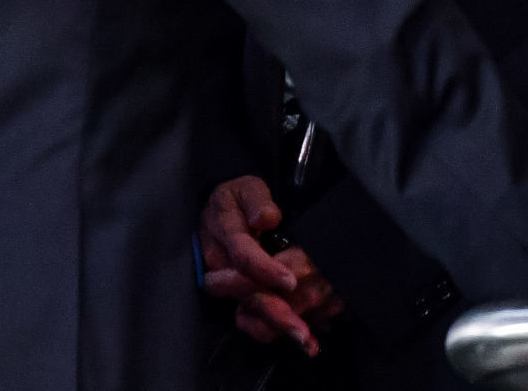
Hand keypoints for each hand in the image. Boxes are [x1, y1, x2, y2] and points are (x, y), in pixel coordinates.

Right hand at [199, 178, 339, 355]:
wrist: (224, 209)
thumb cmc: (241, 197)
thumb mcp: (249, 187)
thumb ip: (257, 200)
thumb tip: (266, 218)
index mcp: (224, 232)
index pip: (243, 256)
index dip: (264, 270)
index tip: (289, 280)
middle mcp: (220, 263)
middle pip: (246, 293)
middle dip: (274, 312)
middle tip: (301, 329)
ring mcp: (227, 283)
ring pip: (249, 310)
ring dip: (277, 326)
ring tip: (306, 339)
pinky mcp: (237, 294)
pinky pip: (253, 318)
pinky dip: (276, 331)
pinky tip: (306, 341)